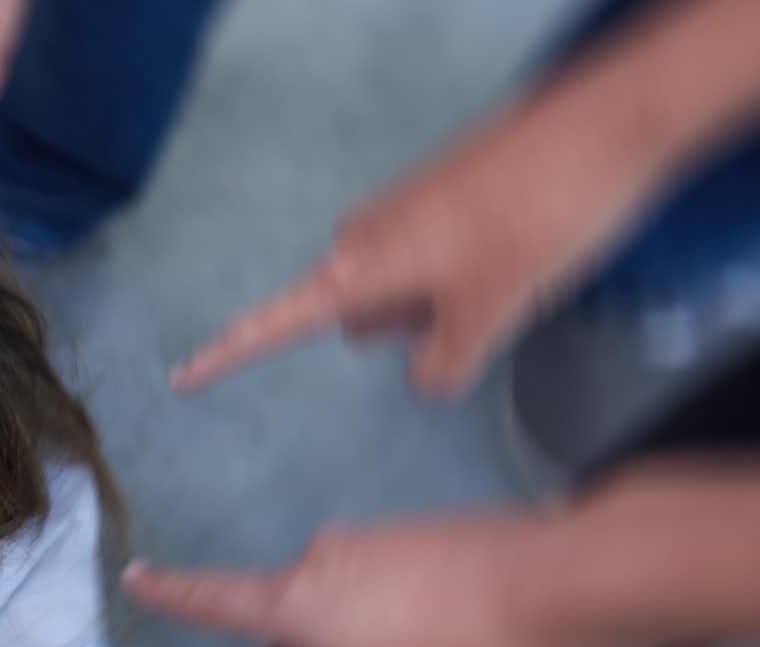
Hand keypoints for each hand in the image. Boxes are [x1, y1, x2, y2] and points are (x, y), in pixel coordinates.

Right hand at [125, 512, 648, 646]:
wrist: (602, 579)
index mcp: (303, 608)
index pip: (216, 603)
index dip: (173, 595)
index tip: (134, 575)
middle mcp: (334, 562)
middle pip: (298, 630)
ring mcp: (392, 542)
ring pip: (355, 614)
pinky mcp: (443, 538)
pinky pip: (401, 594)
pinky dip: (408, 632)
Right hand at [172, 89, 662, 395]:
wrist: (603, 129)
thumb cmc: (540, 217)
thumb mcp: (492, 314)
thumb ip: (443, 365)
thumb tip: (425, 375)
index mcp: (359, 270)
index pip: (272, 324)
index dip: (226, 355)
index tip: (183, 377)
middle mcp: (367, 238)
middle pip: (355, 315)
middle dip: (404, 330)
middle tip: (475, 310)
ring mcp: (402, 214)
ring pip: (401, 289)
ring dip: (443, 302)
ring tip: (511, 271)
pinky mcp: (438, 200)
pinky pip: (432, 259)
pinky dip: (466, 271)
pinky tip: (519, 250)